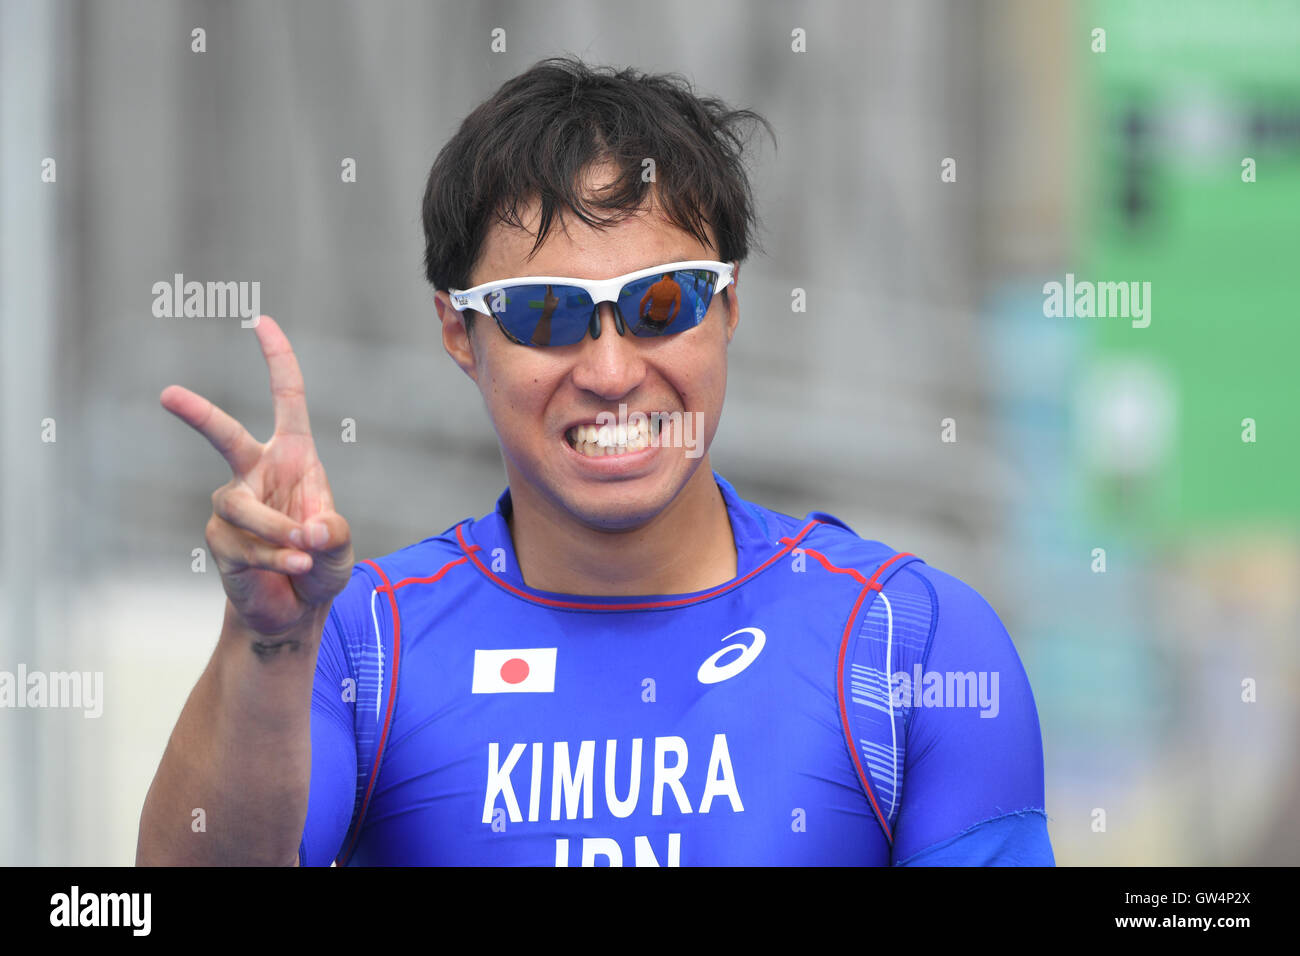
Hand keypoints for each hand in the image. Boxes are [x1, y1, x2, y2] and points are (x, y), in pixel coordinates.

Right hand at [160, 315, 353, 637]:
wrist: (295, 608)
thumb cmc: (321, 564)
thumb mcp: (340, 547)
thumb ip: (334, 535)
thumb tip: (311, 529)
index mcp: (294, 458)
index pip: (286, 400)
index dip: (278, 361)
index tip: (262, 322)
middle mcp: (257, 472)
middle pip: (225, 436)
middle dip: (198, 416)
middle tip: (168, 395)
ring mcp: (233, 504)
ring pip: (245, 510)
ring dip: (279, 536)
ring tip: (302, 558)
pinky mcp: (219, 537)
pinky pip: (243, 544)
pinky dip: (272, 559)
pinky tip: (288, 570)